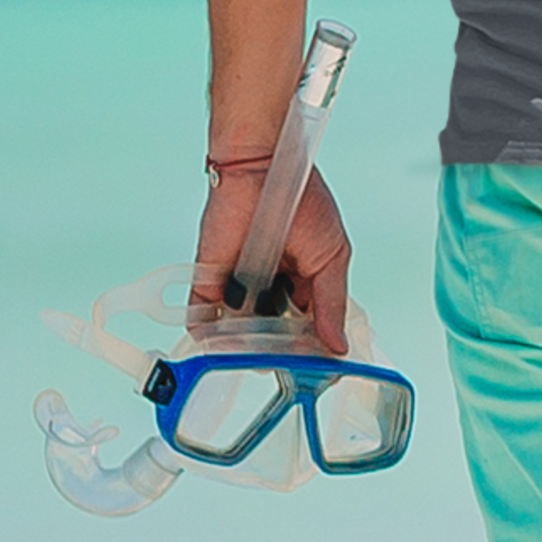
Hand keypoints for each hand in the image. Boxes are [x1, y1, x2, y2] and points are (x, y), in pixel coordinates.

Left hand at [191, 162, 352, 353]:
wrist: (259, 168)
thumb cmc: (302, 200)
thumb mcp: (332, 255)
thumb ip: (332, 303)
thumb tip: (338, 346)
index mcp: (303, 281)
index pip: (307, 327)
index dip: (310, 349)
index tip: (316, 372)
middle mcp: (270, 288)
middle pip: (272, 335)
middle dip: (278, 353)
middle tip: (285, 369)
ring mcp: (238, 287)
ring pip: (239, 332)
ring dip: (245, 348)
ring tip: (255, 362)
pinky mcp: (207, 282)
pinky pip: (202, 317)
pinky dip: (206, 337)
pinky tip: (216, 352)